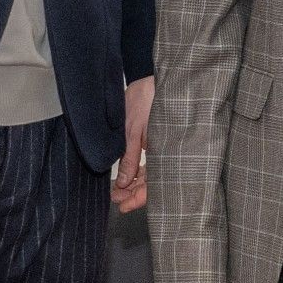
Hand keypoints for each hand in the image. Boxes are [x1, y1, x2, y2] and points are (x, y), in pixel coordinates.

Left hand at [113, 77, 155, 213]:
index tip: (122, 206)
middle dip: (133, 193)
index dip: (137, 199)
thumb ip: (129, 158)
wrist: (157, 77)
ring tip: (118, 190)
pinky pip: (152, 163)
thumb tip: (123, 182)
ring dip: (135, 183)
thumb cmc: (147, 100)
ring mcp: (165, 148)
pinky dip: (140, 170)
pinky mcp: (161, 142)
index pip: (153, 187)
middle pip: (153, 184)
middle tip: (116, 199)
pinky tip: (128, 175)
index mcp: (164, 154)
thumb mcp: (132, 132)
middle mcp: (167, 154)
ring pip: (152, 174)